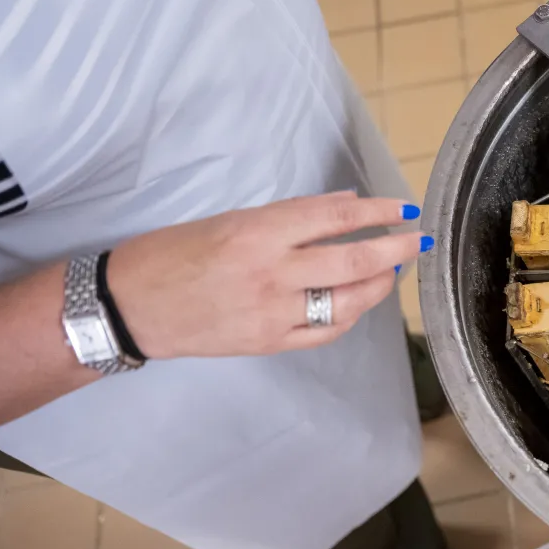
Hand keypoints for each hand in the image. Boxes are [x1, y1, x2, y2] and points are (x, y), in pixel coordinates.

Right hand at [107, 192, 428, 358]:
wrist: (131, 306)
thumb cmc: (173, 254)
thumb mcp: (230, 219)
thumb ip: (290, 215)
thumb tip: (343, 205)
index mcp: (258, 233)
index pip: (334, 218)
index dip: (377, 212)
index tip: (402, 208)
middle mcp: (271, 273)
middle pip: (352, 260)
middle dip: (394, 249)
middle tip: (418, 240)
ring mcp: (273, 313)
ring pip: (347, 300)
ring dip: (379, 284)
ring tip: (393, 269)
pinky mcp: (271, 343)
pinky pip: (326, 330)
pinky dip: (351, 313)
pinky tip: (361, 299)